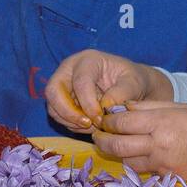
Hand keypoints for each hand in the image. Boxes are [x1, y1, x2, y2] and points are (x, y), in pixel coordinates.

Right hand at [45, 50, 171, 131]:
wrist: (128, 86)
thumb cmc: (131, 80)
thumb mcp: (134, 83)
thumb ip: (122, 93)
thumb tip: (105, 108)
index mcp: (88, 60)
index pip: (80, 81)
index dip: (88, 102)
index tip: (100, 118)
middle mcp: (69, 70)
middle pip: (53, 90)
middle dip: (67, 112)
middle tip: (87, 124)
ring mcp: (62, 85)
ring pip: (52, 106)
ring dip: (69, 121)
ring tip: (91, 127)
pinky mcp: (61, 100)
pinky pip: (58, 116)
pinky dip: (71, 125)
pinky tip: (88, 127)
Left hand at [92, 100, 186, 182]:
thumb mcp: (181, 108)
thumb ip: (150, 107)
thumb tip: (124, 107)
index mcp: (162, 122)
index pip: (122, 122)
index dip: (108, 120)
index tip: (103, 118)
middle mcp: (159, 144)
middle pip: (117, 144)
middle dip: (102, 140)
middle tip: (97, 135)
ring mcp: (162, 163)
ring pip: (126, 160)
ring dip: (116, 153)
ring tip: (112, 144)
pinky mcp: (167, 177)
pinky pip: (142, 170)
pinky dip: (134, 163)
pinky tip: (134, 155)